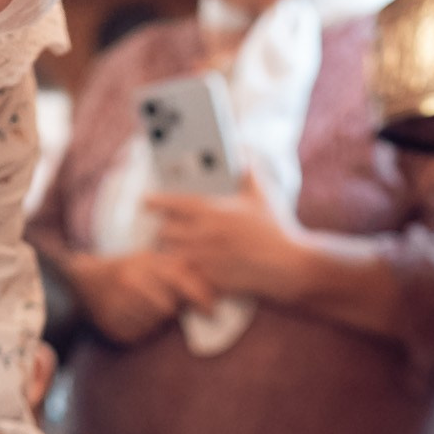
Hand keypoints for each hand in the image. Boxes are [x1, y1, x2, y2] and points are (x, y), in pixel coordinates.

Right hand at [70, 250, 217, 344]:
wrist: (84, 282)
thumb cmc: (127, 270)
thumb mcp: (150, 260)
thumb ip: (178, 269)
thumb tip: (213, 289)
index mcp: (144, 263)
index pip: (181, 282)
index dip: (200, 298)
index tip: (212, 311)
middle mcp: (131, 282)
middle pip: (168, 308)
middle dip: (173, 309)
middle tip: (172, 307)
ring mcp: (119, 305)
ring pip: (155, 323)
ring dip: (156, 320)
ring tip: (143, 307)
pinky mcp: (113, 325)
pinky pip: (140, 334)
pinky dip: (142, 328)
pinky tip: (132, 316)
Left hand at [147, 175, 305, 301]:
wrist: (287, 266)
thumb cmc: (276, 229)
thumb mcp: (263, 195)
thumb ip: (248, 172)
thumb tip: (242, 153)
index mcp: (214, 211)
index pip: (173, 203)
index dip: (155, 201)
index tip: (145, 201)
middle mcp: (205, 235)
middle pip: (165, 232)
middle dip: (163, 230)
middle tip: (166, 229)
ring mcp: (206, 259)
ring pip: (170, 255)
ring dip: (169, 252)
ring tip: (173, 250)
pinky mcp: (210, 280)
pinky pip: (184, 276)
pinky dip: (180, 273)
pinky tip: (184, 270)